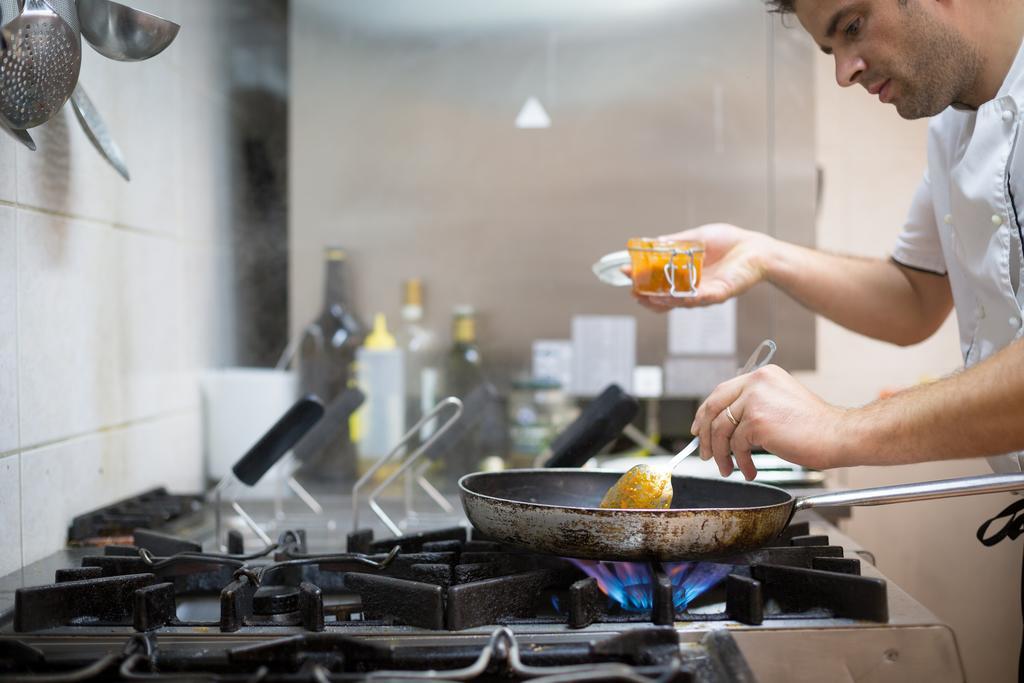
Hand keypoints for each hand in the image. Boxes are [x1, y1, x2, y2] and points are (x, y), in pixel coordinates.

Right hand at [630, 223, 774, 311]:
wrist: (756, 248)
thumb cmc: (730, 242)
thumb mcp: (697, 237)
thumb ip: (677, 241)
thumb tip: (655, 242)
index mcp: (686, 275)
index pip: (659, 282)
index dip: (642, 280)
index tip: (626, 272)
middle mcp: (693, 287)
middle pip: (665, 298)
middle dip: (646, 295)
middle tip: (632, 290)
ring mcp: (705, 293)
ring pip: (679, 302)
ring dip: (661, 300)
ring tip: (646, 296)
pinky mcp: (720, 293)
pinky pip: (700, 299)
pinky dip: (685, 298)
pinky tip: (672, 295)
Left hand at [691, 365, 845, 478]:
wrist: (839, 435)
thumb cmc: (815, 426)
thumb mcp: (779, 405)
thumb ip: (753, 407)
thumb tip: (723, 426)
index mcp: (762, 375)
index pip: (722, 392)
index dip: (706, 413)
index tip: (699, 429)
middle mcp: (756, 382)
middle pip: (714, 407)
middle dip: (705, 434)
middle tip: (705, 453)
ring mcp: (755, 399)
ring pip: (721, 429)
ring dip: (722, 454)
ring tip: (728, 468)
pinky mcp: (757, 421)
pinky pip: (736, 445)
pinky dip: (739, 461)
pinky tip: (749, 470)